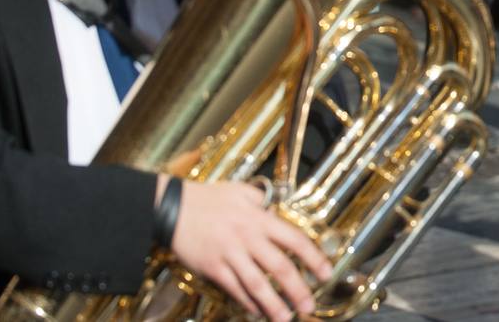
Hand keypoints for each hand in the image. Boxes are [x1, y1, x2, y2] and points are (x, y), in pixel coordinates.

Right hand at [168, 179, 332, 319]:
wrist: (172, 207)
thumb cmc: (209, 198)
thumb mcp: (242, 191)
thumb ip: (263, 202)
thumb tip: (279, 211)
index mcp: (259, 219)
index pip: (295, 240)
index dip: (313, 258)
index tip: (326, 273)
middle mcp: (248, 238)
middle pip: (279, 268)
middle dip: (297, 289)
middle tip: (309, 305)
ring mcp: (229, 254)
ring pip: (257, 284)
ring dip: (273, 304)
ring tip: (285, 317)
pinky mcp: (212, 267)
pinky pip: (234, 288)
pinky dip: (246, 302)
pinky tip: (257, 311)